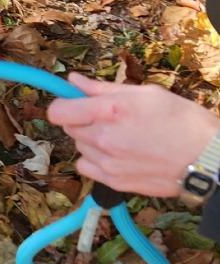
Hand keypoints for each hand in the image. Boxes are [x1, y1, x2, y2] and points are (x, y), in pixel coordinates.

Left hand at [47, 73, 219, 197]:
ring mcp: (108, 163)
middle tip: (107, 118)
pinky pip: (87, 167)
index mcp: (109, 112)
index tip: (74, 103)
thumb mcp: (144, 93)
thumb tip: (73, 81)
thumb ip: (102, 89)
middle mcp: (103, 138)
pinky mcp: (115, 182)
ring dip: (90, 140)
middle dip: (81, 120)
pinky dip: (95, 161)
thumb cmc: (182, 120)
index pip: (58, 112)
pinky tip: (116, 155)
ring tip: (120, 137)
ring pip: (79, 147)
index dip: (63, 105)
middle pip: (69, 128)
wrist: (208, 159)